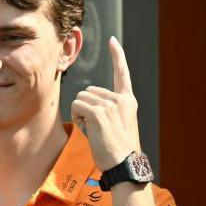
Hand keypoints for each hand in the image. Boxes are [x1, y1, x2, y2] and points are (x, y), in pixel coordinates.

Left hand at [71, 37, 141, 170]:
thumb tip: (84, 104)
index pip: (122, 73)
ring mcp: (110, 105)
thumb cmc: (119, 151)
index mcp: (128, 101)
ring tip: (96, 132)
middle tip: (99, 129)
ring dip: (81, 115)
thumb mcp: (120, 125)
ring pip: (80, 99)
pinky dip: (78, 119)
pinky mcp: (98, 112)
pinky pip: (77, 107)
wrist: (125, 165)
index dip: (117, 56)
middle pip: (89, 91)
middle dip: (87, 108)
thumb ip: (108, 110)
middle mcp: (121, 99)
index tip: (112, 41)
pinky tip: (90, 132)